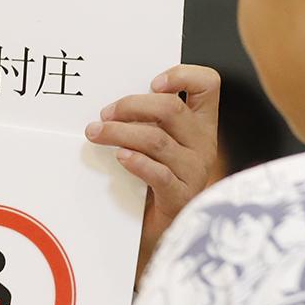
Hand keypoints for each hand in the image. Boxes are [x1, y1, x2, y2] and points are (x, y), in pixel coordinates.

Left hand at [83, 65, 219, 270]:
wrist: (165, 229)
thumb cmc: (157, 179)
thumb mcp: (159, 144)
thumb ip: (148, 121)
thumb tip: (112, 104)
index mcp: (201, 124)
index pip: (208, 84)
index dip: (183, 75)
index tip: (152, 82)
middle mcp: (204, 143)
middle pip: (171, 109)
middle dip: (131, 106)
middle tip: (103, 114)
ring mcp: (195, 171)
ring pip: (157, 140)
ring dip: (120, 132)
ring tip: (95, 133)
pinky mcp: (181, 196)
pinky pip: (159, 174)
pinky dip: (137, 162)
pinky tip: (120, 158)